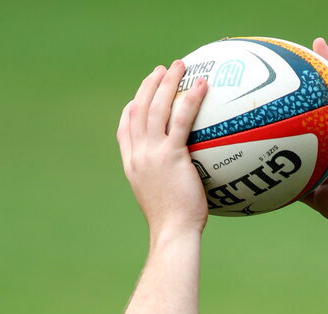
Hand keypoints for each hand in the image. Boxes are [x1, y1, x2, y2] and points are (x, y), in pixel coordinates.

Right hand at [117, 62, 208, 240]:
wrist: (173, 233)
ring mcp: (152, 153)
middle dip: (148, 86)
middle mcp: (138, 156)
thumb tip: (188, 185)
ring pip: (156, 107)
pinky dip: (190, 98)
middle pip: (138, 110)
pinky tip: (202, 85)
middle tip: (161, 70)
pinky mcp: (171, 155)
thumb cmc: (174, 227)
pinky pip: (181, 119)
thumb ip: (169, 186)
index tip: (138, 99)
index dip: (130, 110)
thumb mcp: (164, 204)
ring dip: (166, 82)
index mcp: (133, 167)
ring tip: (178, 66)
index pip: (125, 131)